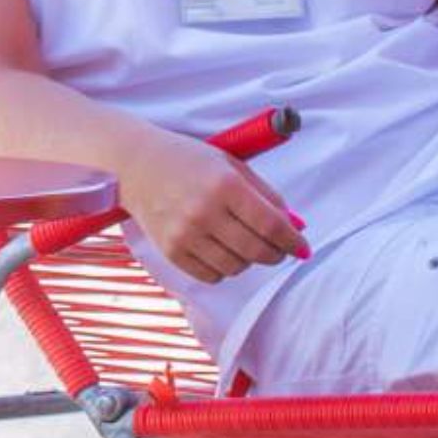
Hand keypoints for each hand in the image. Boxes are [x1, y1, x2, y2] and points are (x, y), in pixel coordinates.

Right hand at [116, 126, 307, 285]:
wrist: (136, 165)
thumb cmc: (188, 161)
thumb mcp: (232, 165)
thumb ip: (267, 196)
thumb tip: (296, 227)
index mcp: (224, 185)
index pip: (271, 226)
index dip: (293, 242)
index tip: (302, 248)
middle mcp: (204, 211)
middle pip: (257, 251)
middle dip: (275, 253)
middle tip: (277, 248)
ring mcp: (185, 234)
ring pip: (237, 267)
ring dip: (248, 260)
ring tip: (241, 242)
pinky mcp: (171, 251)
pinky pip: (211, 275)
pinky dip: (223, 268)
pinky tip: (219, 249)